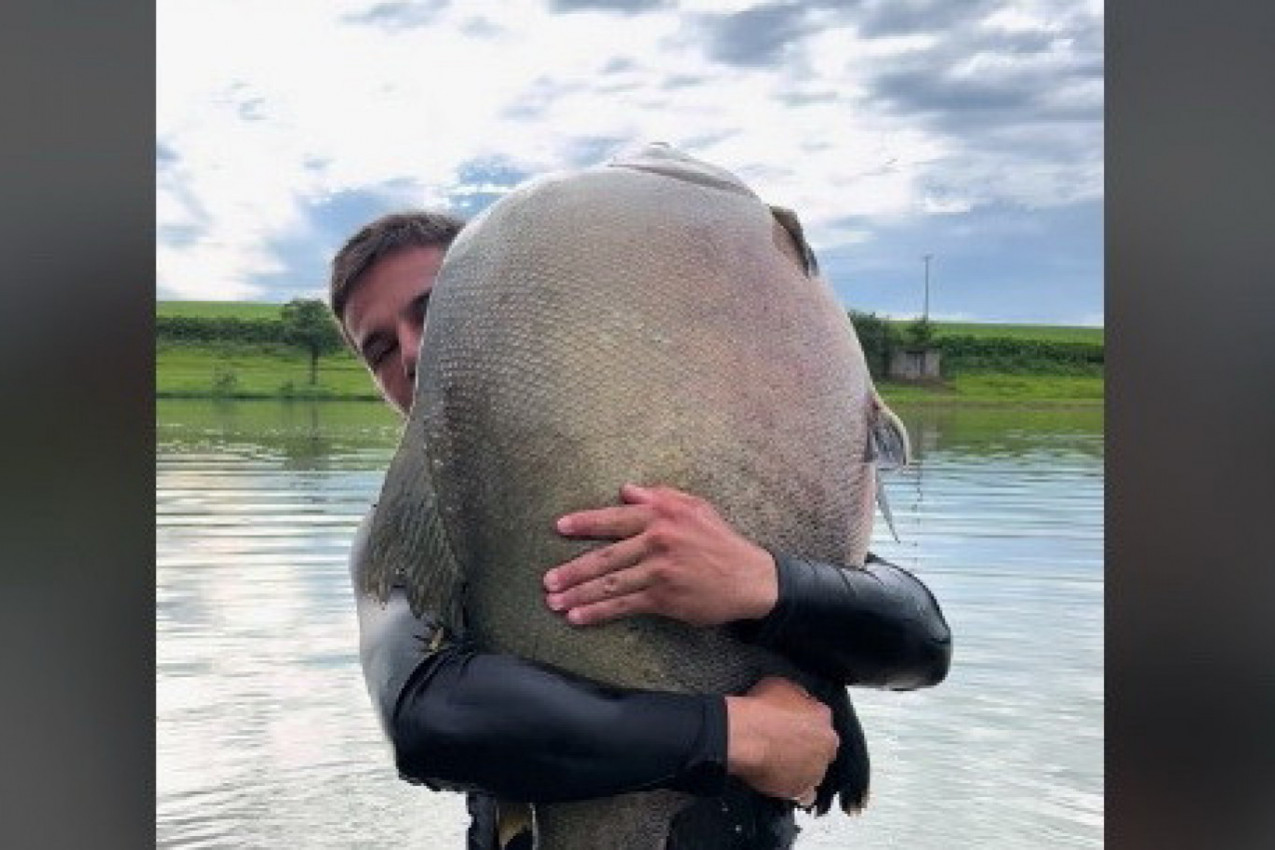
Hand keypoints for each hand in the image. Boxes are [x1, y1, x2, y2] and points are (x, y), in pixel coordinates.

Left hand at [544, 484, 778, 626]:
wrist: (750, 578)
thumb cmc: (721, 541)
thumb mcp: (695, 507)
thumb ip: (658, 496)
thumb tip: (625, 490)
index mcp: (661, 514)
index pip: (614, 518)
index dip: (584, 524)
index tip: (560, 527)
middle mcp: (657, 540)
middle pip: (604, 556)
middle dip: (572, 569)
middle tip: (547, 580)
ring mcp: (659, 571)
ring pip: (609, 583)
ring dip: (578, 594)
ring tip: (554, 602)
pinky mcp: (663, 598)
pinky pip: (623, 605)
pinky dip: (598, 612)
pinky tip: (578, 617)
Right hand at [725, 676, 838, 802]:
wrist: (743, 736)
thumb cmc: (758, 710)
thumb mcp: (781, 685)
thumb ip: (798, 694)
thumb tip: (800, 699)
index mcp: (822, 717)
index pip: (820, 720)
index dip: (804, 721)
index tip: (791, 724)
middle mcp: (826, 744)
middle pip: (821, 747)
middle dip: (808, 746)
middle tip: (785, 744)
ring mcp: (815, 769)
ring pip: (815, 770)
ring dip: (803, 767)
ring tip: (781, 764)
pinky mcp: (801, 789)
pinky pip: (806, 794)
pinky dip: (798, 790)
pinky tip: (785, 783)